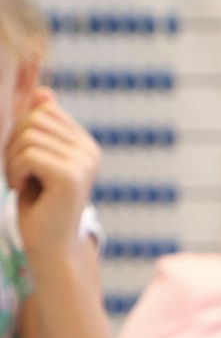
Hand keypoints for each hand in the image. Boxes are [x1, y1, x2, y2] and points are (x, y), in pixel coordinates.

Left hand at [5, 88, 100, 260]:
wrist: (50, 245)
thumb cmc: (39, 203)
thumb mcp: (37, 158)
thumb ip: (40, 127)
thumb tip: (43, 93)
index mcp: (85, 144)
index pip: (44, 110)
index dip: (22, 131)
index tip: (25, 161)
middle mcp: (90, 151)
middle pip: (35, 118)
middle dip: (15, 143)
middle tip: (19, 173)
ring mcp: (84, 163)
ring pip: (28, 136)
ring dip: (12, 160)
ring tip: (22, 182)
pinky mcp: (72, 176)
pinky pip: (28, 155)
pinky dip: (15, 172)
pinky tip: (23, 189)